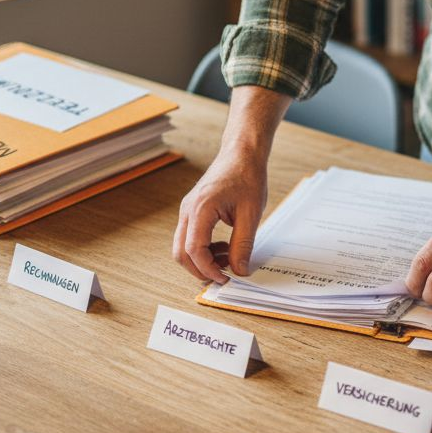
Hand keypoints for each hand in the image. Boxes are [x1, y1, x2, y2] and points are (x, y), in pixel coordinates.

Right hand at [173, 149, 267, 282]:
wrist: (242, 153)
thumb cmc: (247, 175)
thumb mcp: (251, 213)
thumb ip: (243, 244)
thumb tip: (240, 270)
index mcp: (201, 208)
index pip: (194, 250)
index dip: (208, 269)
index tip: (226, 279)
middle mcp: (188, 210)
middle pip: (181, 252)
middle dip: (200, 270)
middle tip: (223, 277)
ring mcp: (187, 210)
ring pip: (183, 246)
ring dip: (202, 259)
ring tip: (228, 260)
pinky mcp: (192, 210)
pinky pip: (190, 236)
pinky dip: (203, 248)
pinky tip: (224, 248)